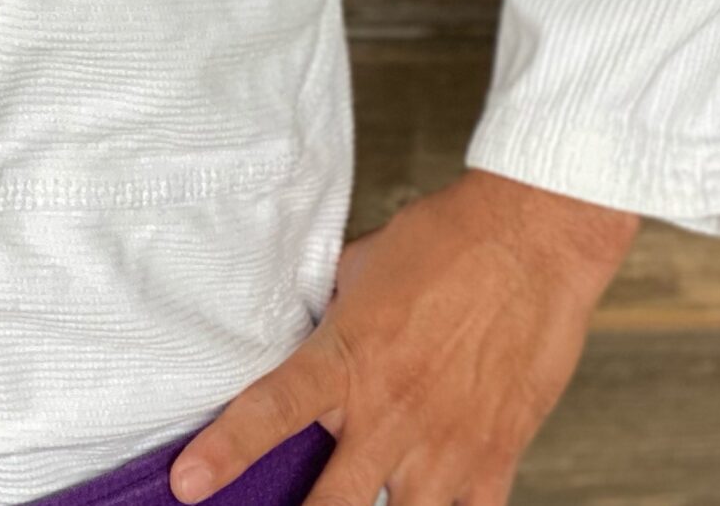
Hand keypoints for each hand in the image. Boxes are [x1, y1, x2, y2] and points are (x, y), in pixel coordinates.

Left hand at [165, 169, 639, 505]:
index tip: (188, 485)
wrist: (531, 240)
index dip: (225, 453)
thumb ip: (330, 316)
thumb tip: (306, 333)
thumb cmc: (446, 240)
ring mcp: (444, 443)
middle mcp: (390, 410)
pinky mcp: (496, 456)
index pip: (271, 412)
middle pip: (329, 501)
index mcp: (347, 355)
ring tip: (361, 499)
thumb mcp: (360, 267)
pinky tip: (428, 500)